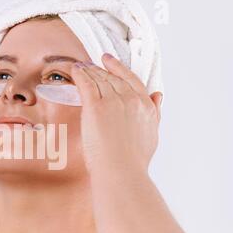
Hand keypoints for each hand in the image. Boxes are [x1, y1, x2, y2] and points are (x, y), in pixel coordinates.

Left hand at [71, 53, 162, 174]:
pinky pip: (86, 84)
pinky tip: (75, 70)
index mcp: (145, 105)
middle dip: (100, 69)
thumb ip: (154, 112)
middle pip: (113, 78)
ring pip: (99, 79)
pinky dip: (80, 75)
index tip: (109, 61)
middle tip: (90, 64)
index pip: (131, 80)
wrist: (121, 170)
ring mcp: (113, 101)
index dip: (119, 68)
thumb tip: (157, 96)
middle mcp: (130, 99)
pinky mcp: (95, 107)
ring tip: (80, 66)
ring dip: (89, 71)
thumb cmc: (134, 160)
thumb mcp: (152, 134)